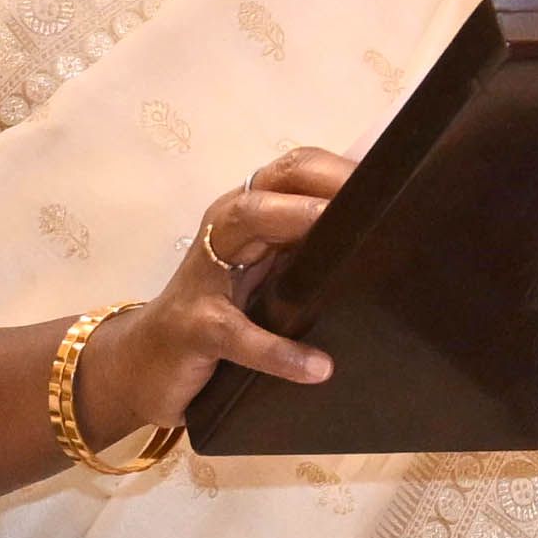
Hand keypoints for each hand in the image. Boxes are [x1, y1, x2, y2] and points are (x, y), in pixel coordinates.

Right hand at [74, 147, 353, 445]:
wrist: (143, 366)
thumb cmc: (218, 316)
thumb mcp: (263, 278)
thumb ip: (305, 256)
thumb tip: (382, 245)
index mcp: (246, 214)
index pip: (294, 170)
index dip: (341, 170)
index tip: (394, 180)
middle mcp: (224, 228)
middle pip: (274, 183)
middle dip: (325, 183)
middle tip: (381, 199)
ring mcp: (206, 274)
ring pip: (247, 223)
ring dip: (296, 221)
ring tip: (347, 240)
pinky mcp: (196, 327)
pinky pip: (240, 334)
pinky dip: (279, 351)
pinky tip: (316, 366)